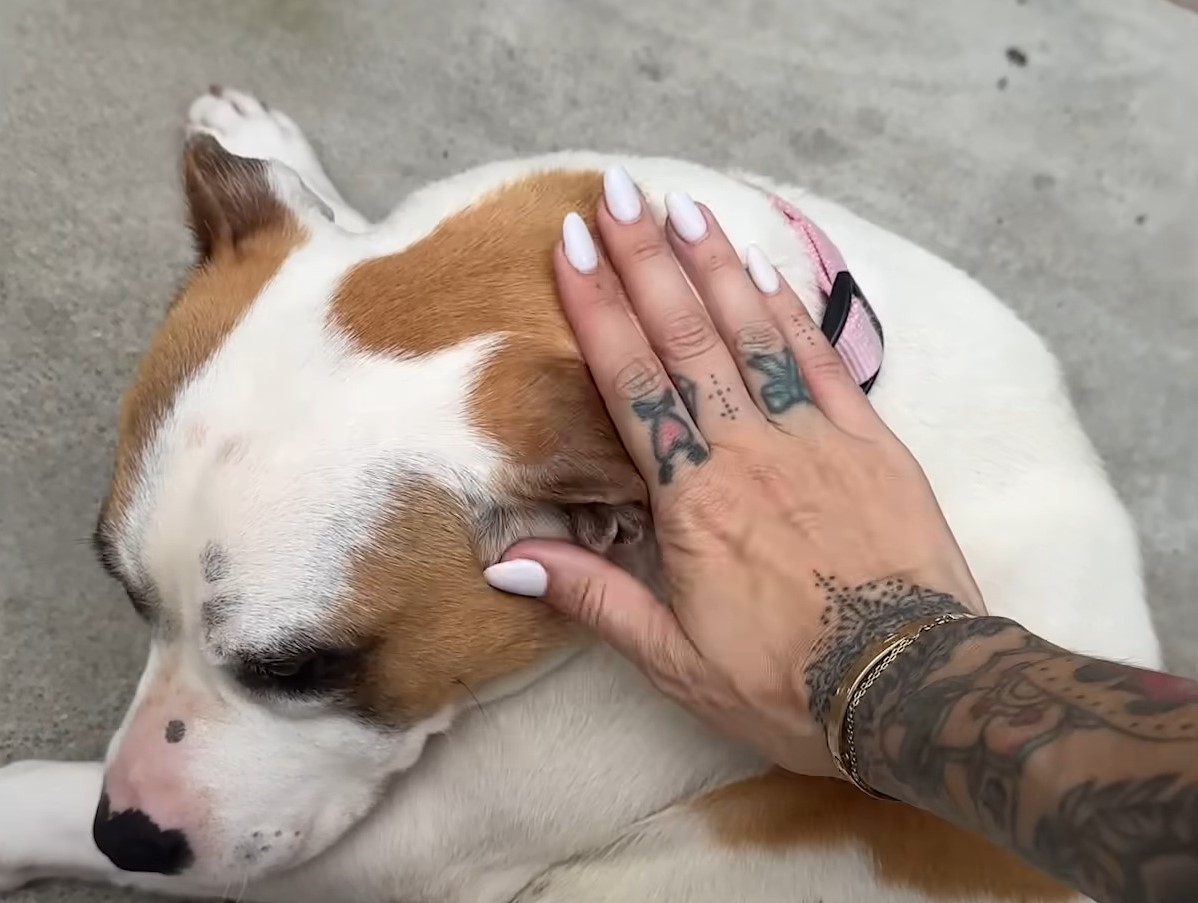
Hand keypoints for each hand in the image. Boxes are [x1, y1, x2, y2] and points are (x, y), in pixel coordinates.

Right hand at [483, 168, 984, 775]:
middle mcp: (749, 451)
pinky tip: (769, 271)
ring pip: (756, 334)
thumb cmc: (785, 683)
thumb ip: (592, 596)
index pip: (631, 384)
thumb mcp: (672, 660)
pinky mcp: (872, 444)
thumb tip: (506, 558)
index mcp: (692, 500)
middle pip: (687, 338)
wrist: (909, 691)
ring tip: (684, 208)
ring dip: (717, 266)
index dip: (599, 309)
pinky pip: (825, 362)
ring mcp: (815, 439)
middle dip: (648, 259)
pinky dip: (794, 312)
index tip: (573, 246)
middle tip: (618, 192)